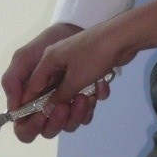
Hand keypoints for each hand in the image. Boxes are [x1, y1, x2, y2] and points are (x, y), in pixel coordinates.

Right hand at [2, 22, 109, 142]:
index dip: (32, 104)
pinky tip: (103, 86)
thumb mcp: (75, 79)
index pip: (32, 86)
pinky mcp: (91, 69)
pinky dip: (95, 91)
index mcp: (48, 61)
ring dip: (82, 101)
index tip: (38, 120)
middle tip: (71, 109)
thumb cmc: (94, 55)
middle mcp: (58, 64)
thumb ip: (59, 96)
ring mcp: (75, 67)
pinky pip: (87, 88)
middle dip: (63, 106)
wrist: (124, 36)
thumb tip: (46, 111)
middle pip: (53, 94)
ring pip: (72, 94)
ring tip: (90, 98)